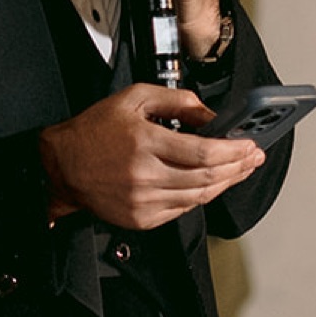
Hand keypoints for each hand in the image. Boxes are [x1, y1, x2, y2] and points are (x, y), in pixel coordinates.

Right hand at [40, 83, 264, 230]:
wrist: (62, 165)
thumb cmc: (94, 131)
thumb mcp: (134, 98)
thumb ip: (177, 101)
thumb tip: (211, 116)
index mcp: (144, 142)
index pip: (203, 151)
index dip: (234, 150)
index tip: (250, 144)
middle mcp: (145, 175)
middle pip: (208, 176)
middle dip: (238, 166)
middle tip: (253, 157)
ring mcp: (143, 201)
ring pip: (200, 196)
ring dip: (225, 183)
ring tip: (239, 170)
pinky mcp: (141, 218)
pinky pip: (182, 209)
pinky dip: (201, 196)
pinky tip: (210, 184)